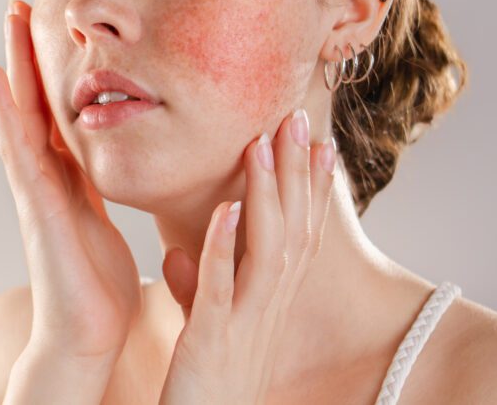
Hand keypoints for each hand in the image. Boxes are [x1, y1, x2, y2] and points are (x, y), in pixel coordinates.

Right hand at [0, 0, 142, 362]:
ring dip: (11, 66)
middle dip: (26, 53)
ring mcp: (34, 189)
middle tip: (19, 3)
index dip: (50, 69)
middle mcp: (45, 176)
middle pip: (33, 102)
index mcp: (68, 178)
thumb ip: (102, 190)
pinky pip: (18, 149)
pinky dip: (4, 111)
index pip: (57, 110)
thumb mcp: (105, 221)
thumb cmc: (97, 288)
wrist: (85, 336)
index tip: (47, 26)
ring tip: (6, 21)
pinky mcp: (34, 205)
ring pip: (19, 114)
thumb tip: (114, 164)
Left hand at [157, 108, 337, 403]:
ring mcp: (244, 324)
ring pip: (266, 249)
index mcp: (268, 304)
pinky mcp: (212, 341)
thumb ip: (195, 287)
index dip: (311, 189)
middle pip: (292, 230)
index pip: (298, 236)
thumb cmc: (200, 387)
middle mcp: (267, 310)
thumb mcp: (202, 329)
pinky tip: (228, 209)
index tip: (318, 142)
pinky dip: (224, 248)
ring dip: (266, 195)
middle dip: (296, 174)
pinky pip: (221, 289)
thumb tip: (179, 251)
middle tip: (297, 119)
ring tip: (262, 144)